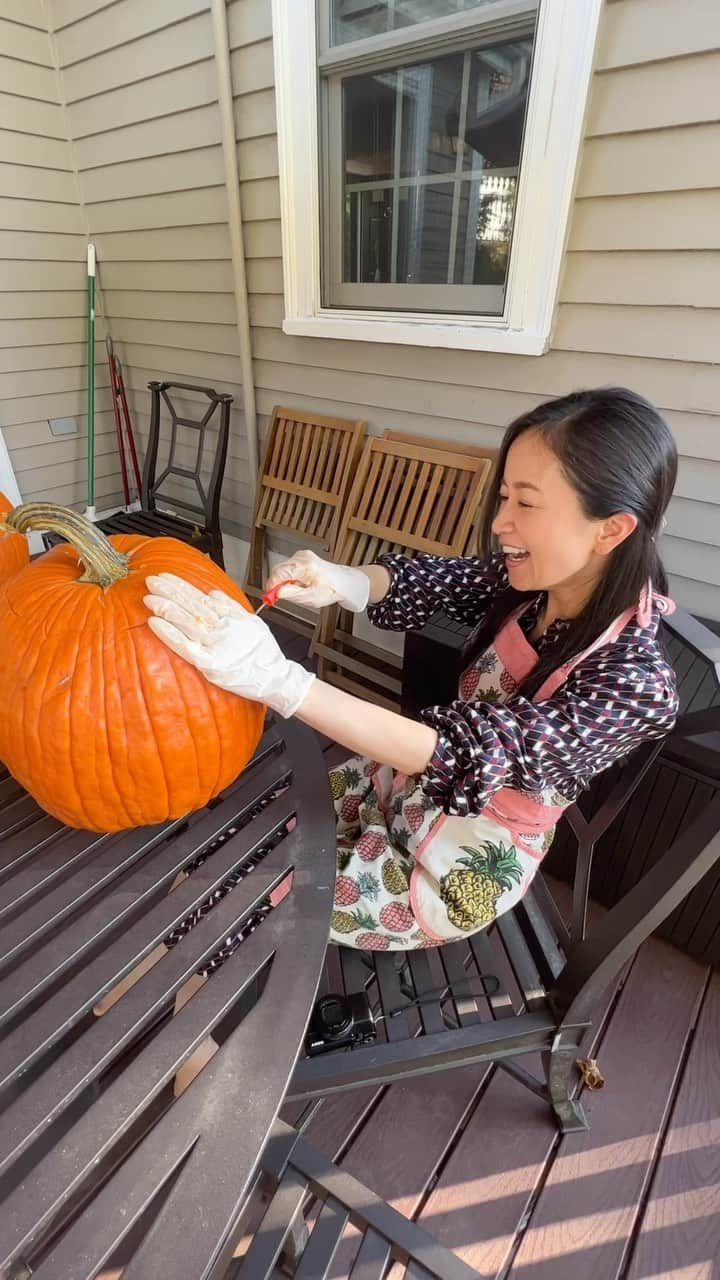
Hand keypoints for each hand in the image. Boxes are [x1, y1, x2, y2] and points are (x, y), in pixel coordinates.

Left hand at [143, 574, 314, 718]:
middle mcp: (221, 629)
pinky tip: (155, 623)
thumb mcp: (253, 622)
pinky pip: (185, 647)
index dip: (181, 586)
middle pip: (191, 606)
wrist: (276, 679)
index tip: (165, 577)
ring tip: (149, 598)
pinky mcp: (210, 665)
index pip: (200, 597)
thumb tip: (213, 593)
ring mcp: (215, 647)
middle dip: (170, 592)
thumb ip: (231, 606)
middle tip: (151, 581)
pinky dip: (169, 634)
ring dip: (166, 608)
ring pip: (186, 622)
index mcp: (230, 618)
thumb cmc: (265, 654)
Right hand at [265, 549, 368, 611]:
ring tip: (298, 588)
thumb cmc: (331, 589)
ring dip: (284, 580)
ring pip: (282, 568)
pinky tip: (300, 582)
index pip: (278, 574)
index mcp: (305, 567)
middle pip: (278, 570)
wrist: (344, 582)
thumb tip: (276, 592)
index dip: (271, 587)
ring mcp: (302, 555)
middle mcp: (302, 558)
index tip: (269, 596)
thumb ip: (291, 594)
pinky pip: (289, 566)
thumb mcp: (310, 598)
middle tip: (283, 595)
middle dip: (278, 584)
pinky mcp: (303, 557)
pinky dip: (290, 576)